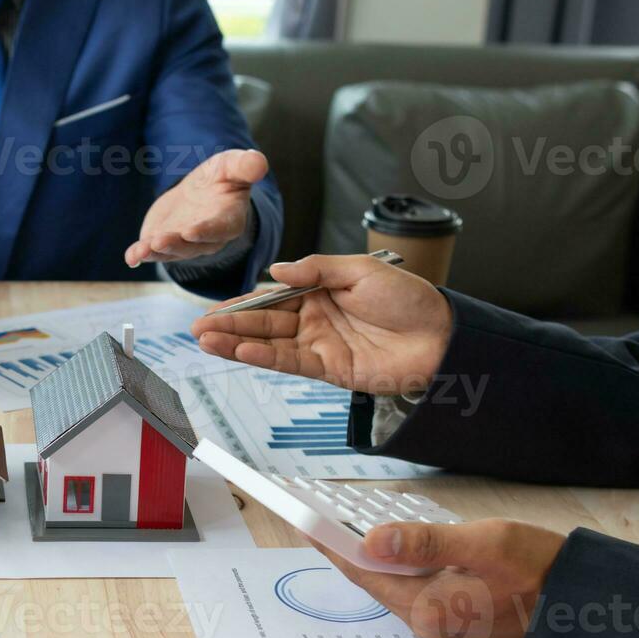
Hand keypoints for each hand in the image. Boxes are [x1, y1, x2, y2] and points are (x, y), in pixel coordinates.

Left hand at [125, 149, 267, 265]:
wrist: (202, 191)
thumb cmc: (223, 178)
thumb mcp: (233, 166)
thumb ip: (245, 166)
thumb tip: (259, 163)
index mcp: (227, 221)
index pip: (218, 230)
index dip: (205, 232)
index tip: (191, 231)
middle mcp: (205, 239)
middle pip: (190, 246)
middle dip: (175, 244)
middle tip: (160, 241)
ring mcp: (182, 244)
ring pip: (170, 251)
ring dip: (155, 251)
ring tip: (141, 250)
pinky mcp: (162, 242)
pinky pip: (151, 251)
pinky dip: (140, 255)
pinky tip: (131, 257)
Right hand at [190, 254, 454, 394]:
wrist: (441, 336)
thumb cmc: (410, 299)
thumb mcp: (361, 269)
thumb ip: (316, 269)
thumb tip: (276, 269)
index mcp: (320, 290)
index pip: (271, 296)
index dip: (242, 303)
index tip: (214, 308)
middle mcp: (315, 318)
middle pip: (263, 322)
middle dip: (229, 325)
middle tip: (197, 328)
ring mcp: (320, 344)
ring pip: (269, 343)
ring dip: (237, 343)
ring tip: (206, 341)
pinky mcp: (329, 368)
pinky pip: (289, 362)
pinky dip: (264, 357)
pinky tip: (240, 353)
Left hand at [312, 520, 566, 637]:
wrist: (585, 603)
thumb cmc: (543, 571)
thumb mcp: (486, 543)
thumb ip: (428, 543)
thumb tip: (374, 540)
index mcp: (428, 609)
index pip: (363, 571)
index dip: (329, 543)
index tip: (301, 521)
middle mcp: (426, 623)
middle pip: (370, 578)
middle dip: (341, 548)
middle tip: (313, 519)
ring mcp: (439, 621)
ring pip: (388, 582)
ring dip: (366, 555)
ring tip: (338, 527)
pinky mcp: (451, 615)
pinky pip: (408, 585)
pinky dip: (393, 563)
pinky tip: (386, 544)